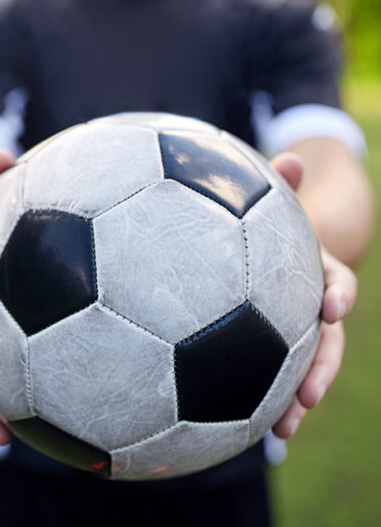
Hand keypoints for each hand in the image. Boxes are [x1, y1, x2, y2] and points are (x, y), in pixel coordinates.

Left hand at [269, 153, 356, 438]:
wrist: (268, 248)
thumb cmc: (264, 225)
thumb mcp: (270, 206)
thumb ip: (277, 186)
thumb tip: (289, 158)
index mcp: (313, 272)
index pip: (335, 283)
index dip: (337, 294)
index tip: (331, 308)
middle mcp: (310, 305)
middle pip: (326, 340)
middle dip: (322, 367)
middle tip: (308, 394)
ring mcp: (294, 332)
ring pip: (304, 368)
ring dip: (297, 399)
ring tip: (283, 429)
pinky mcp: (274, 351)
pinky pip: (275, 379)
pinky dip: (268, 402)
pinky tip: (253, 432)